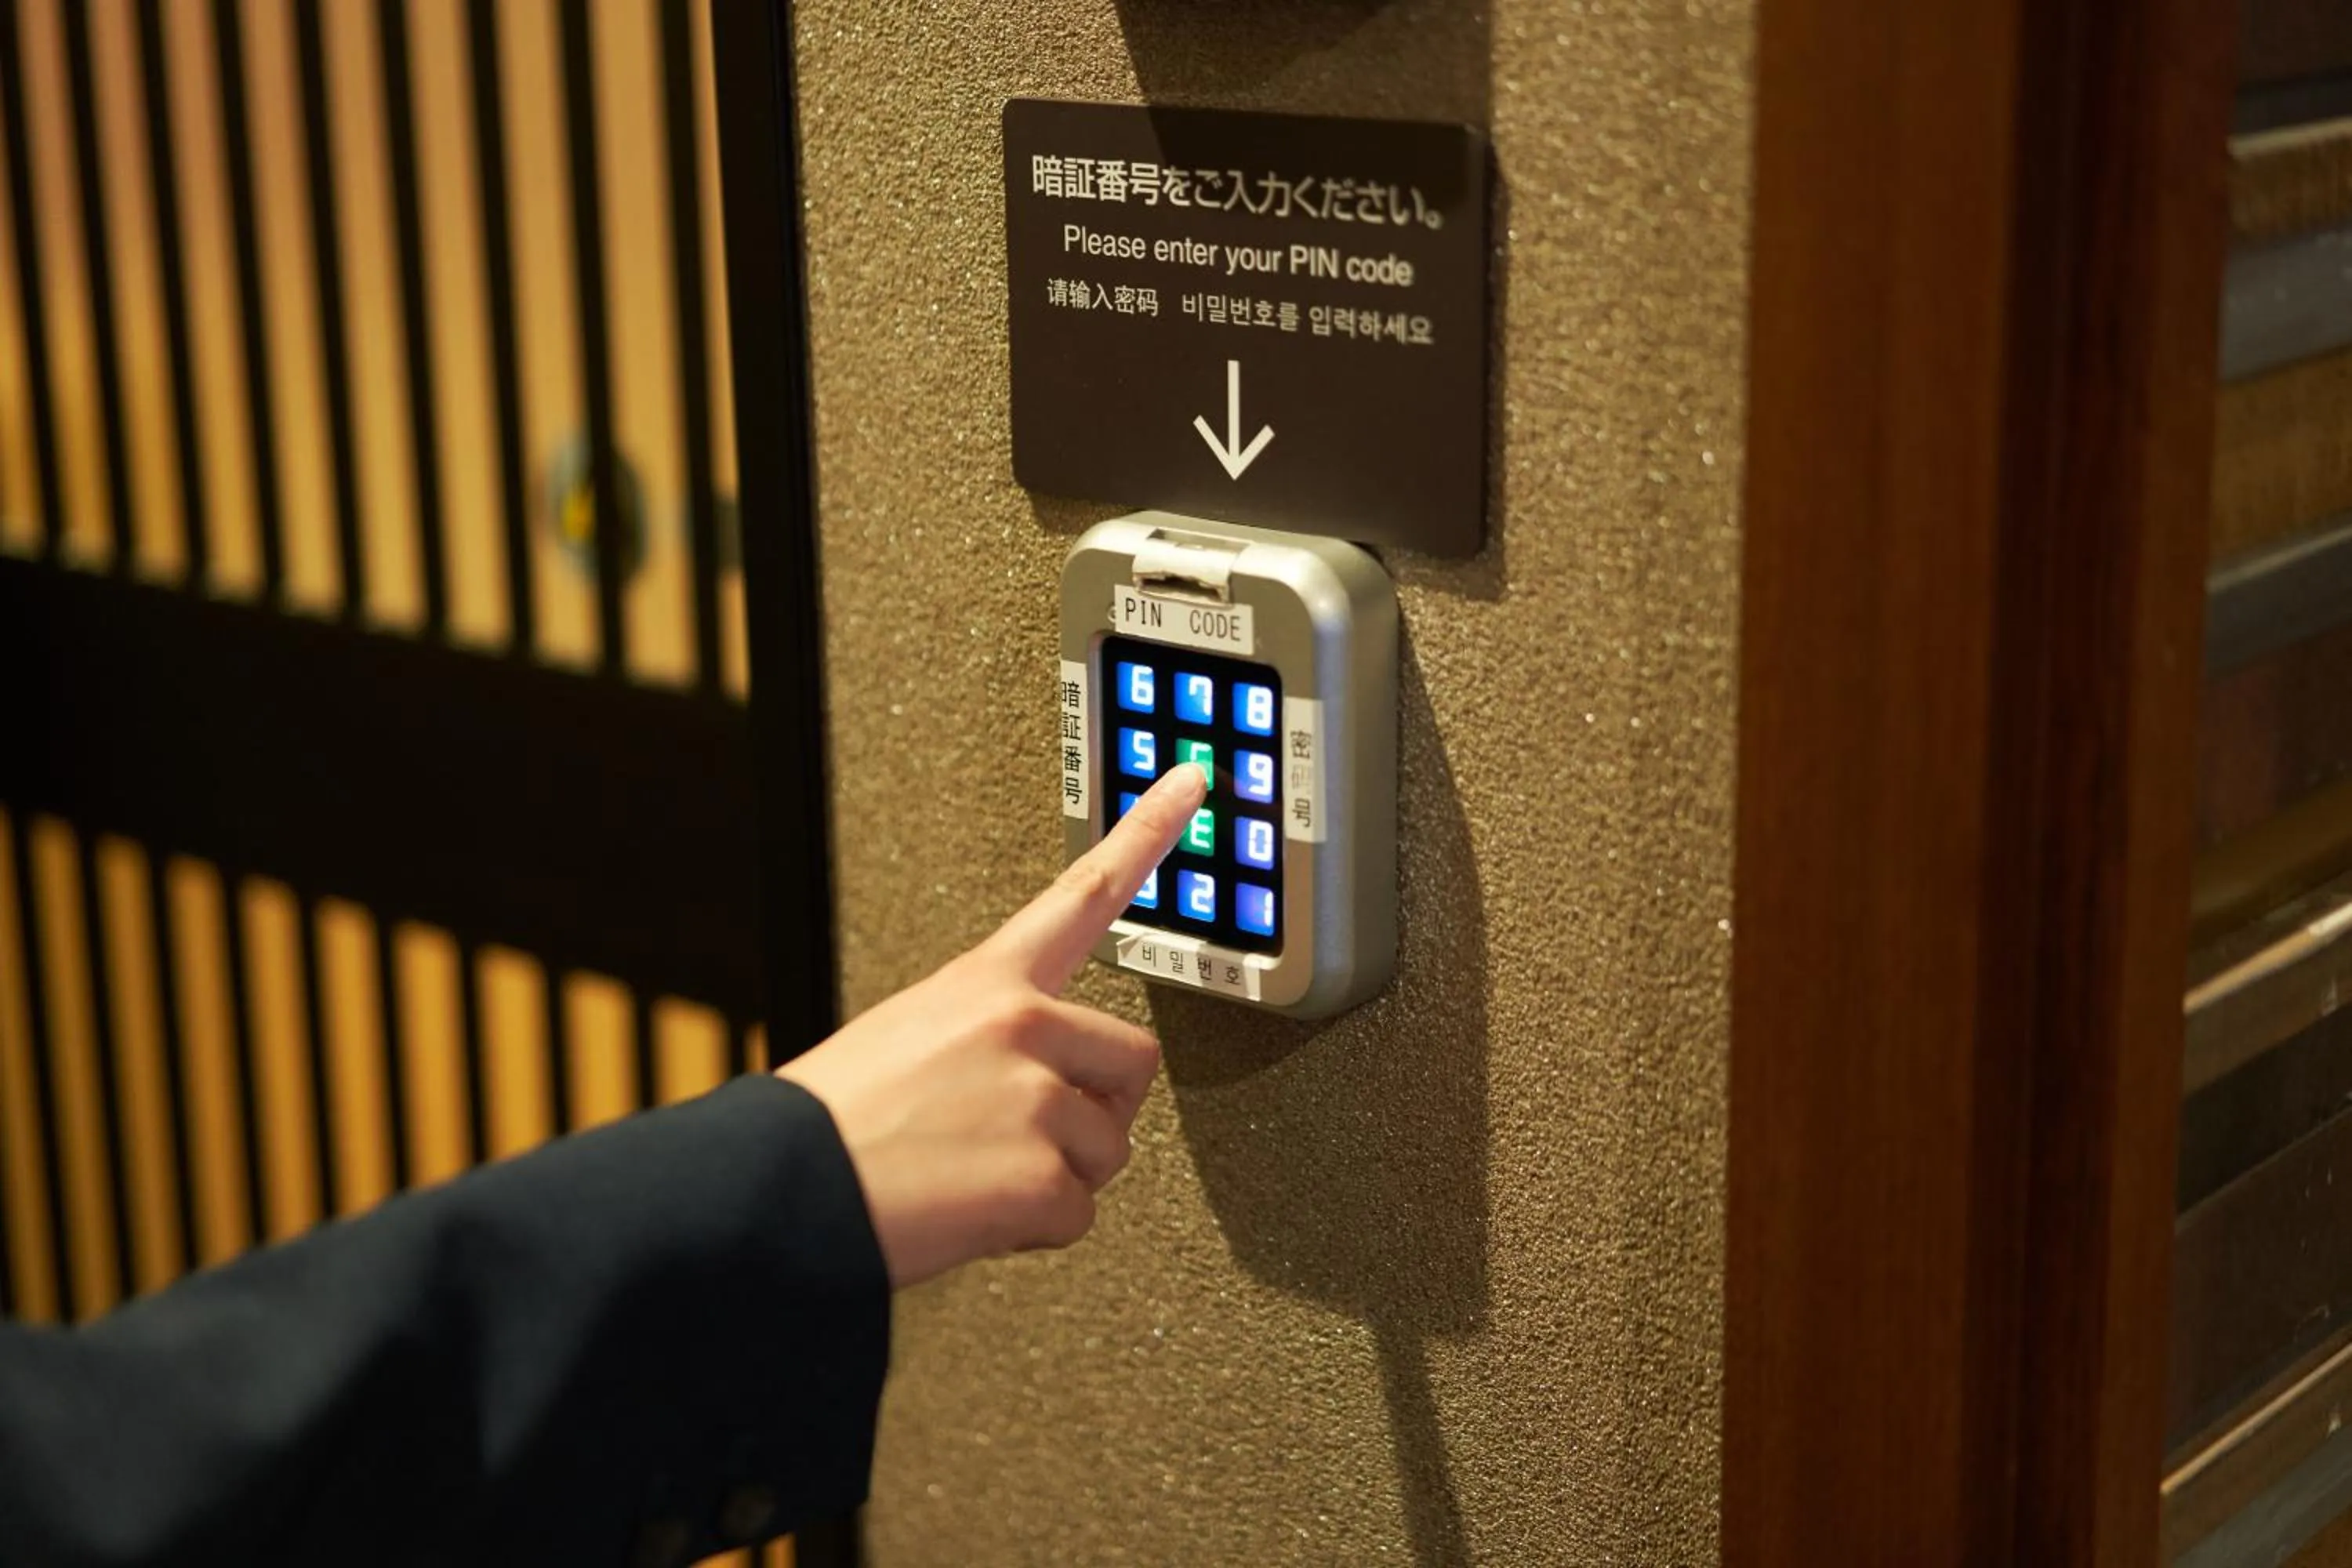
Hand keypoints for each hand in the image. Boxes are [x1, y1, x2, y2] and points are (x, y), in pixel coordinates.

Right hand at [780, 762, 1206, 1288]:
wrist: (779, 1196)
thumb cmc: (829, 1129)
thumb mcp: (901, 1041)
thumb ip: (984, 1043)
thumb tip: (1031, 1089)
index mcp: (983, 984)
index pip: (1080, 893)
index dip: (1146, 832)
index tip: (1190, 783)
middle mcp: (1020, 1025)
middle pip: (1131, 1066)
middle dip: (1092, 1112)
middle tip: (1012, 1140)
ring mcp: (1036, 1096)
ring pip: (1106, 1151)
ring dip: (1055, 1179)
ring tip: (969, 1178)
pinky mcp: (1042, 1172)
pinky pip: (1076, 1215)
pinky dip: (1030, 1231)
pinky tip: (967, 1213)